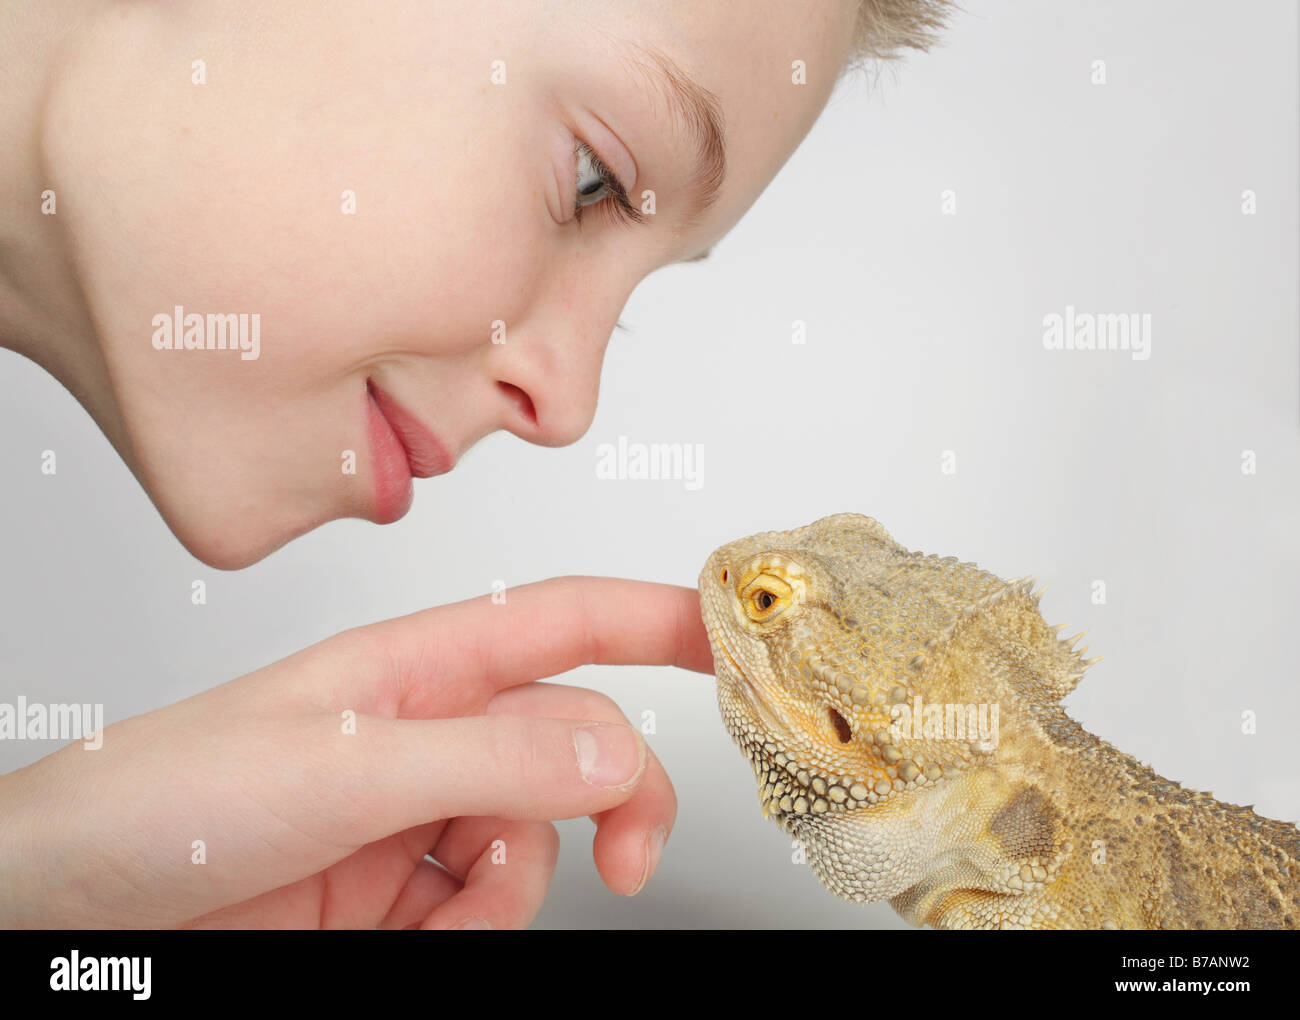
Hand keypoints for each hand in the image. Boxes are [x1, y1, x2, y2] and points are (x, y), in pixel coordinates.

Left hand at [0, 578, 711, 927]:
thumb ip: (488, 759)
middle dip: (615, 799)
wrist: (71, 908)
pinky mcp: (404, 889)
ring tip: (430, 903)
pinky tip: (410, 928)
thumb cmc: (164, 801)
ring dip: (511, 886)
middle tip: (630, 858)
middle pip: (578, 748)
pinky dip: (473, 927)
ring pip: (540, 841)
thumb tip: (613, 749)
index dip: (658, 619)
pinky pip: (492, 904)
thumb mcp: (339, 771)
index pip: (565, 622)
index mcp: (417, 667)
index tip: (735, 639)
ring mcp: (420, 814)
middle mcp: (431, 733)